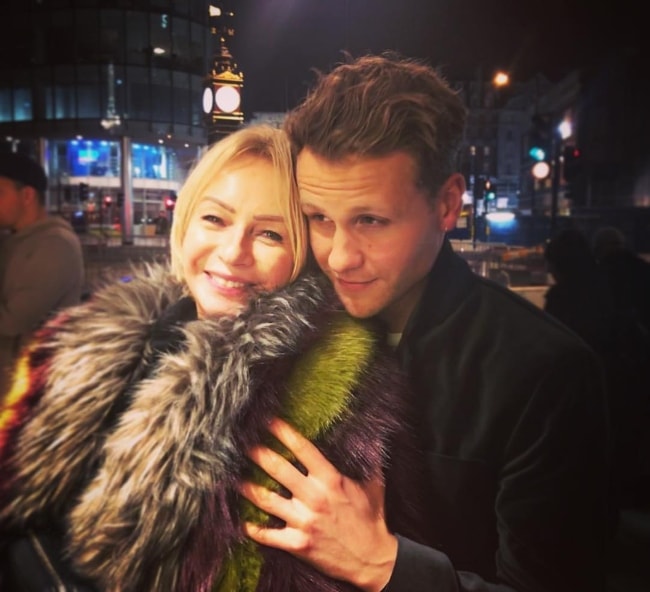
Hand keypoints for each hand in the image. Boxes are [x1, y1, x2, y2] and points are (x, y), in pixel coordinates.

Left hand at [240, 417, 397, 591]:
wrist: (374, 559)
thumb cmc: (372, 518)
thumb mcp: (373, 484)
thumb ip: (367, 460)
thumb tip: (368, 436)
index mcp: (331, 479)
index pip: (303, 449)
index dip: (284, 433)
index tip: (270, 422)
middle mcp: (314, 497)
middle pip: (279, 469)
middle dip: (260, 454)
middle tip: (246, 445)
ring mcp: (304, 521)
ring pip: (267, 500)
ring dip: (248, 488)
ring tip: (235, 478)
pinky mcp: (299, 544)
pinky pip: (269, 535)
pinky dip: (254, 529)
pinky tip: (244, 522)